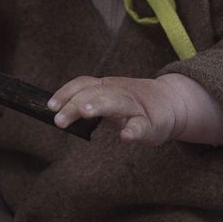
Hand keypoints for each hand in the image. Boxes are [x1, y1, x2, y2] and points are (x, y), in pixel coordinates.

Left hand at [47, 74, 185, 145]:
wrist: (172, 102)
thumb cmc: (133, 102)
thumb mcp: (108, 96)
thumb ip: (86, 99)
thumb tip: (54, 110)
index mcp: (107, 87)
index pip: (84, 84)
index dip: (66, 92)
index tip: (50, 106)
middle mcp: (120, 93)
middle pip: (97, 93)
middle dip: (77, 103)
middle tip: (59, 118)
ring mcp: (136, 107)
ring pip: (117, 102)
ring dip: (100, 105)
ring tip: (85, 112)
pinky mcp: (152, 124)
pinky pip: (142, 126)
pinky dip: (134, 130)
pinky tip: (125, 137)